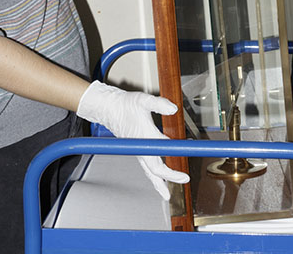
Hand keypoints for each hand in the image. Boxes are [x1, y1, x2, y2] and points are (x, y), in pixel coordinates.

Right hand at [77, 80, 189, 199]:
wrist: (108, 108)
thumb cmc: (124, 105)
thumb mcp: (143, 100)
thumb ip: (159, 104)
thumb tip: (173, 109)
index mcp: (145, 140)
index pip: (158, 166)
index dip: (172, 174)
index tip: (184, 177)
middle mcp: (140, 149)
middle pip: (155, 172)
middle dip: (169, 179)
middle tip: (184, 181)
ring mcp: (137, 150)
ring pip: (149, 171)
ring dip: (158, 181)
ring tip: (166, 192)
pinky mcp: (136, 148)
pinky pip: (146, 164)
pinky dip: (154, 172)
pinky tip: (158, 175)